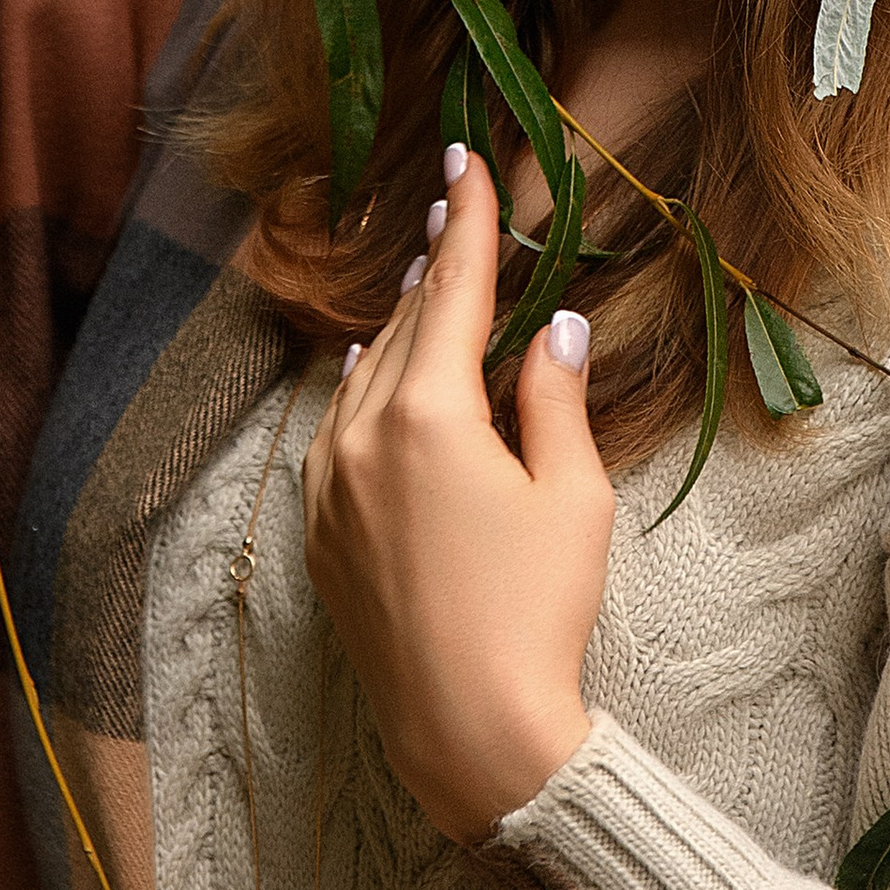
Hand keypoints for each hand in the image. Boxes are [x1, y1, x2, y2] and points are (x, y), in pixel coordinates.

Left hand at [300, 150, 614, 843]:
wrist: (468, 730)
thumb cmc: (535, 614)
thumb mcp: (569, 498)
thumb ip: (555, 400)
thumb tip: (558, 328)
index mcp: (426, 414)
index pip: (453, 291)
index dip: (467, 220)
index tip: (466, 159)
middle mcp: (359, 437)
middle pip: (404, 326)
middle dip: (436, 265)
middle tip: (452, 204)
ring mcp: (328, 487)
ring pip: (362, 379)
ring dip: (400, 329)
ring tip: (429, 286)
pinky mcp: (320, 534)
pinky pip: (336, 434)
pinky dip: (364, 393)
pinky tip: (378, 379)